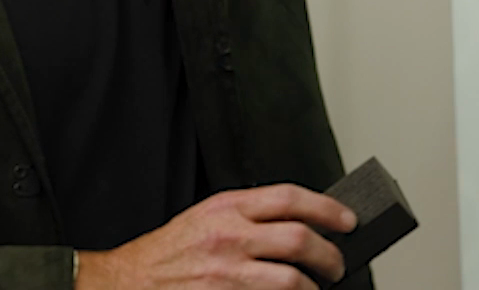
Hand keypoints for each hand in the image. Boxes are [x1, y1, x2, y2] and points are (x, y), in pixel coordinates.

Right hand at [76, 185, 357, 289]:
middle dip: (329, 254)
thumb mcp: (208, 216)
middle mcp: (229, 236)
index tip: (346, 219)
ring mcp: (228, 273)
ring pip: (292, 279)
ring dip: (313, 287)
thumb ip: (249, 215)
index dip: (327, 208)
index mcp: (227, 207)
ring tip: (317, 288)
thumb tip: (298, 222)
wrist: (131, 281)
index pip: (290, 198)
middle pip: (299, 239)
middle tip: (336, 264)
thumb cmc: (170, 251)